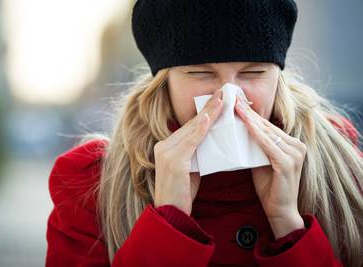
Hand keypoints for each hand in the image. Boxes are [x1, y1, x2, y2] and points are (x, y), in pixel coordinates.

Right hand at [154, 89, 223, 215]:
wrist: (170, 214)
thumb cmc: (181, 193)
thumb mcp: (190, 169)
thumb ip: (195, 153)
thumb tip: (210, 141)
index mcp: (166, 146)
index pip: (189, 127)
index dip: (205, 113)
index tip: (219, 100)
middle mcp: (164, 146)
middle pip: (191, 123)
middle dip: (209, 107)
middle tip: (224, 91)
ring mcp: (166, 152)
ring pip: (192, 129)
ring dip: (209, 112)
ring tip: (223, 99)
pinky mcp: (173, 161)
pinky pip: (191, 141)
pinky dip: (201, 128)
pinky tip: (211, 117)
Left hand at [235, 95, 306, 237]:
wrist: (280, 210)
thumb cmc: (269, 187)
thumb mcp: (261, 161)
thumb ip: (257, 147)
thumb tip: (240, 131)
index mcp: (291, 144)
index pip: (268, 126)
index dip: (251, 114)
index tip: (236, 101)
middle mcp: (296, 146)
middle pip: (267, 125)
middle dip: (249, 112)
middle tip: (233, 98)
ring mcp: (295, 153)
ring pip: (267, 132)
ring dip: (250, 119)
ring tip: (235, 106)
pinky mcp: (288, 162)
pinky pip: (268, 144)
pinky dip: (255, 133)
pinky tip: (245, 123)